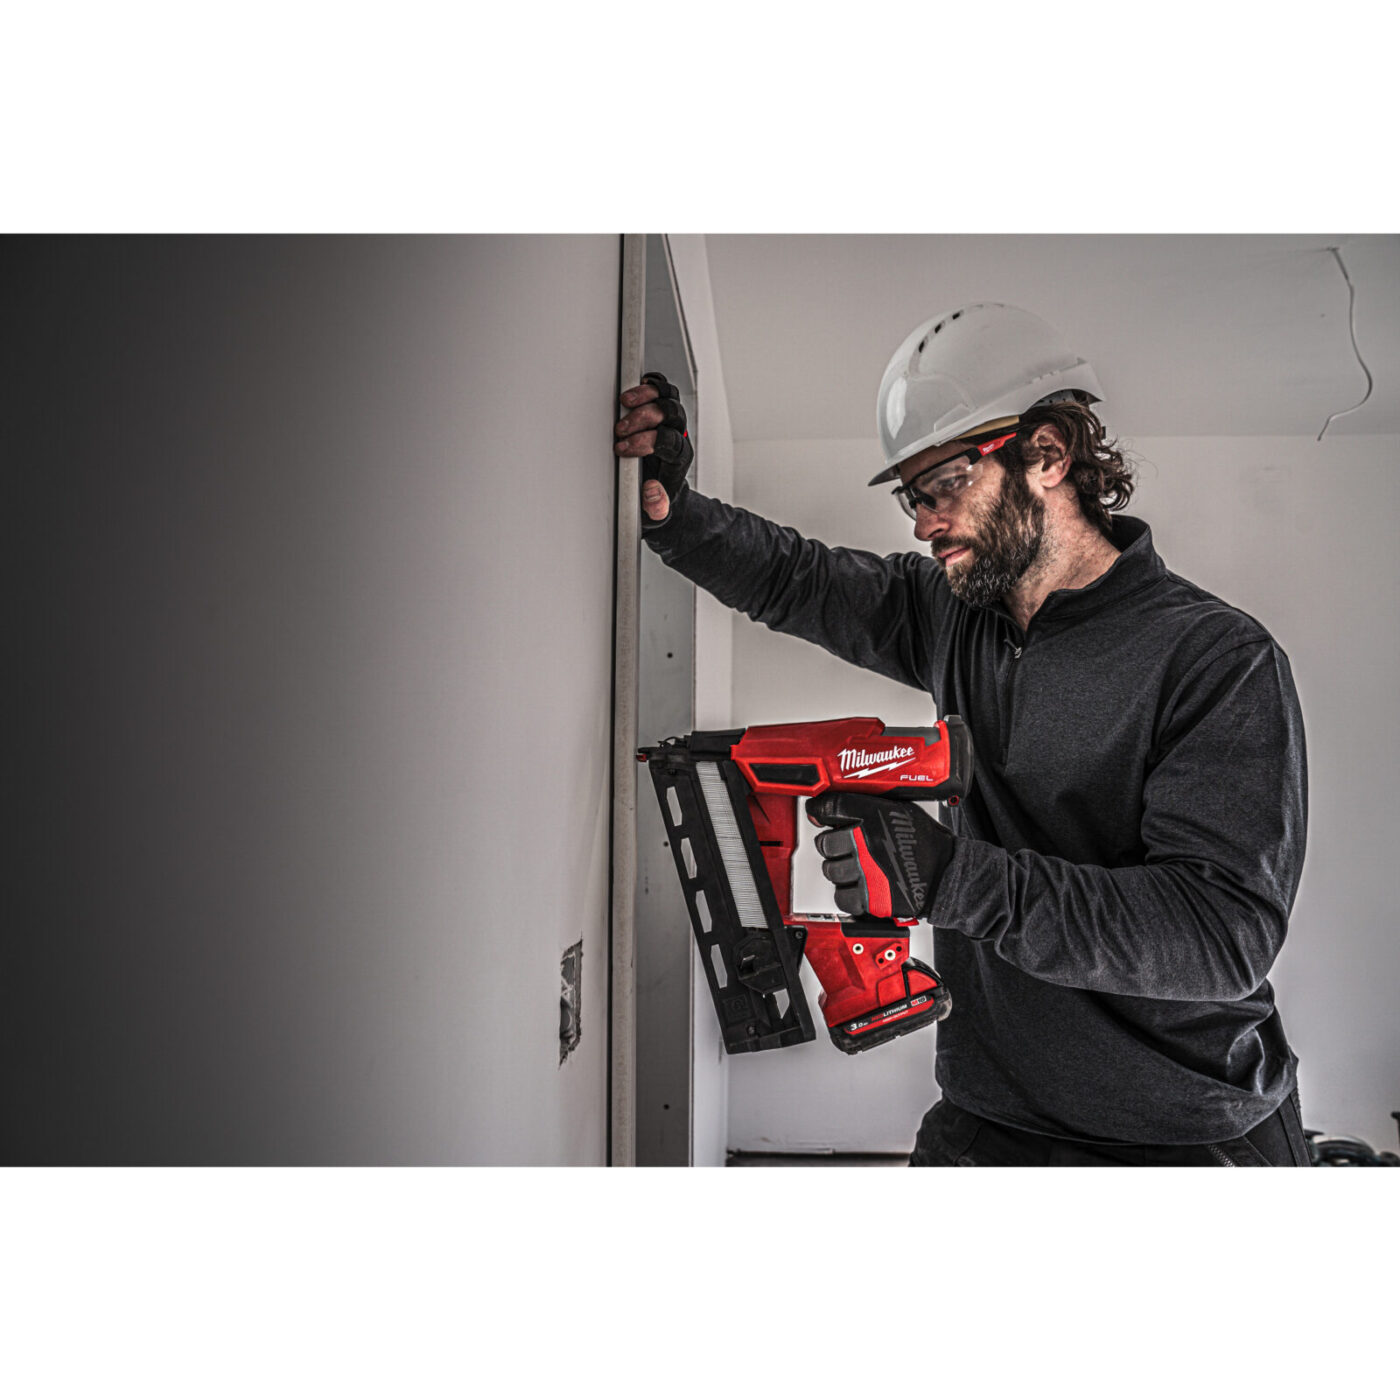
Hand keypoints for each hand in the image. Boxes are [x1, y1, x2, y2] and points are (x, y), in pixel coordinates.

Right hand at [615, 372, 692, 521]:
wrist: (662, 492)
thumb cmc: (655, 499)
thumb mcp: (655, 514)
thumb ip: (656, 508)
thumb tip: (653, 492)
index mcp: (678, 458)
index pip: (669, 441)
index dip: (645, 441)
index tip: (622, 448)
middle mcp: (678, 434)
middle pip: (671, 413)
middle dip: (644, 417)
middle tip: (620, 428)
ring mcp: (671, 420)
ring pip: (668, 396)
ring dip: (646, 395)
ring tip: (624, 401)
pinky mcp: (661, 410)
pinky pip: (662, 389)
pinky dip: (651, 384)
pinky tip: (636, 388)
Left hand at [807, 793, 954, 919]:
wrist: (947, 874)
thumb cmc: (925, 842)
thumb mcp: (898, 810)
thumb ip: (866, 806)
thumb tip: (830, 807)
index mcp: (875, 815)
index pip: (831, 807)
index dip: (819, 810)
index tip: (818, 814)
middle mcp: (867, 841)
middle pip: (825, 842)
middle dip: (833, 845)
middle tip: (848, 847)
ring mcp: (867, 870)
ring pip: (831, 870)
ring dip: (841, 870)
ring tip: (861, 867)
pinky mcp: (871, 897)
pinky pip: (841, 896)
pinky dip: (849, 894)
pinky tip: (863, 885)